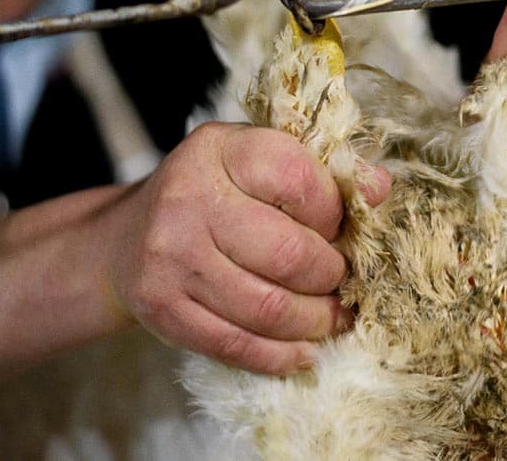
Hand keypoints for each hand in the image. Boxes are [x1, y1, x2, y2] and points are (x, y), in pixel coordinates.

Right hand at [107, 122, 390, 374]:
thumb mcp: (257, 160)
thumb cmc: (213, 194)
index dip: (334, 212)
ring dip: (315, 321)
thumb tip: (381, 188)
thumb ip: (319, 170)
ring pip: (268, 308)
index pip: (298, 180)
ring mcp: (171, 258)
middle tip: (343, 281)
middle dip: (332, 276)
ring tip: (332, 317)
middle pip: (289, 254)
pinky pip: (237, 345)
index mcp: (220, 150)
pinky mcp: (163, 310)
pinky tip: (303, 350)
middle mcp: (188, 199)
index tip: (340, 228)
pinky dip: (281, 355)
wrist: (125, 239)